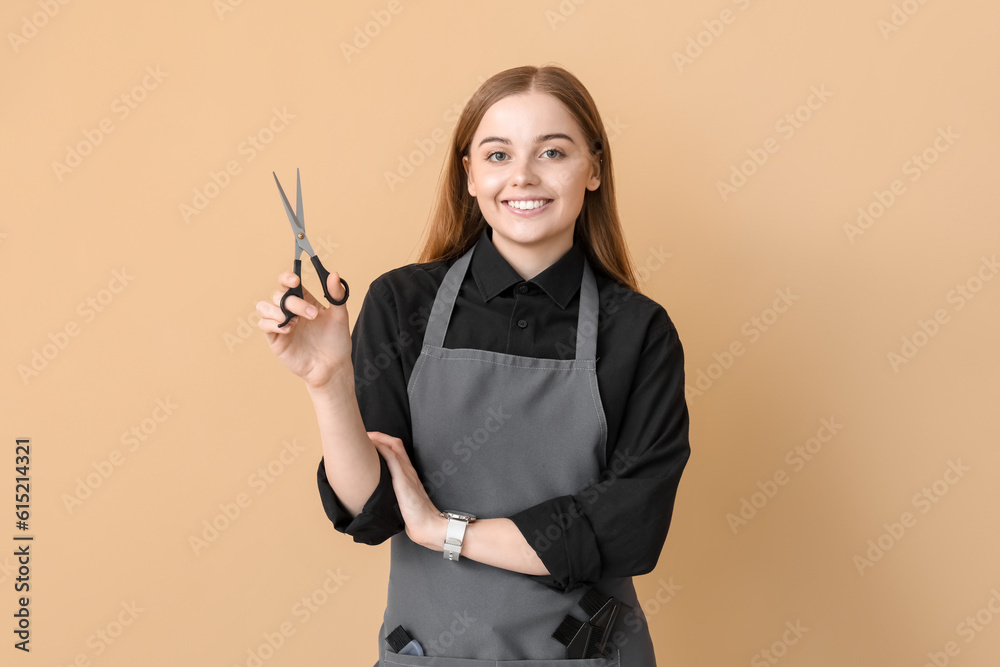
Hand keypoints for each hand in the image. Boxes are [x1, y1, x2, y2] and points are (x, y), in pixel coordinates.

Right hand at [256, 270, 351, 389]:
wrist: (333, 366)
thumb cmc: (336, 341)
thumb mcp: (340, 316)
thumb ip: (336, 295)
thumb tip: (334, 274)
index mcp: (304, 300)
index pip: (287, 282)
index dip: (287, 277)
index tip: (295, 280)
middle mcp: (290, 309)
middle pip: (278, 295)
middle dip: (294, 302)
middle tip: (312, 315)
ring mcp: (281, 323)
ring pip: (263, 306)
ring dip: (278, 311)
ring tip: (296, 323)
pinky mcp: (275, 338)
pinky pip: (263, 324)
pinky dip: (273, 323)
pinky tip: (289, 329)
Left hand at [367, 431, 445, 550]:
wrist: (428, 526)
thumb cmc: (416, 517)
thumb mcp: (403, 501)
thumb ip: (394, 494)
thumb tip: (376, 496)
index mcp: (408, 474)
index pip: (396, 449)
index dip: (382, 441)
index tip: (368, 440)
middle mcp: (408, 470)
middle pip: (395, 443)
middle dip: (378, 435)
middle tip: (362, 434)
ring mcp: (407, 474)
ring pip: (393, 447)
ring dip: (378, 439)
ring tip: (364, 437)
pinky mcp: (403, 481)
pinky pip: (393, 459)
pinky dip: (382, 450)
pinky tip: (371, 447)